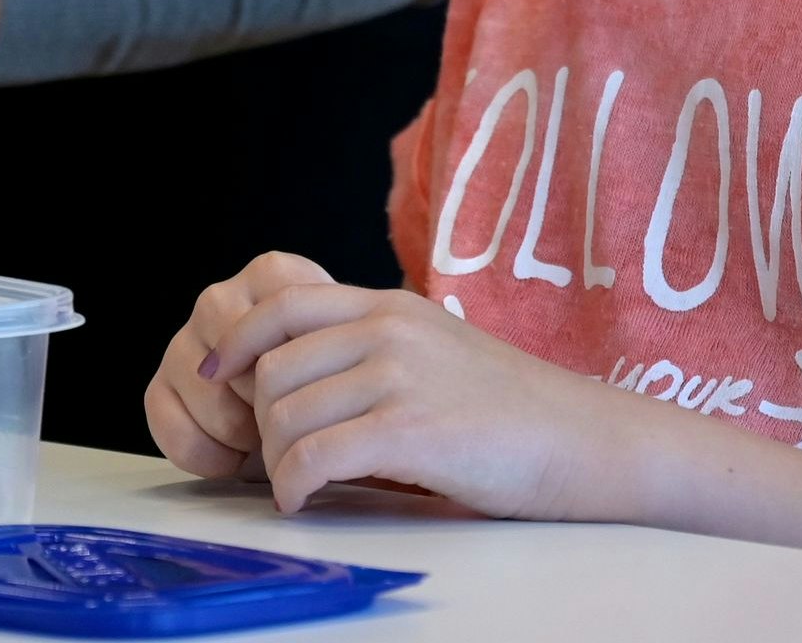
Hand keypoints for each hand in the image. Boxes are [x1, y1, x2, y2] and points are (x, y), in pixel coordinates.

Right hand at [145, 251, 332, 482]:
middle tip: (293, 423)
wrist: (315, 409)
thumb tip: (318, 386)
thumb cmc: (337, 383)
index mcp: (271, 277)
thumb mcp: (351, 357)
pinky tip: (233, 458)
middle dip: (269, 404)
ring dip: (240, 433)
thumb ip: (336, 353)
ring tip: (268, 439)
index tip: (321, 393)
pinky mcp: (161, 385)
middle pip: (242, 357)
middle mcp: (221, 299)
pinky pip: (171, 425)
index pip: (279, 318)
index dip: (302, 371)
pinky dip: (206, 456)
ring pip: (207, 392)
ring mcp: (185, 340)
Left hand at [191, 260, 648, 519]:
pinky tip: (306, 500)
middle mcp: (390, 329)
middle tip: (278, 460)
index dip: (237, 340)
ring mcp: (400, 377)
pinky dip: (294, 487)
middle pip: (272, 369)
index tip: (217, 375)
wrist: (584, 440)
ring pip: (285, 416)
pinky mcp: (411, 430)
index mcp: (391, 305)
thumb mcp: (437, 348)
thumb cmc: (513, 409)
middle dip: (260, 423)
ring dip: (277, 462)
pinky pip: (314, 458)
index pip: (282, 301)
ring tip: (298, 484)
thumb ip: (374, 348)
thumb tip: (298, 377)